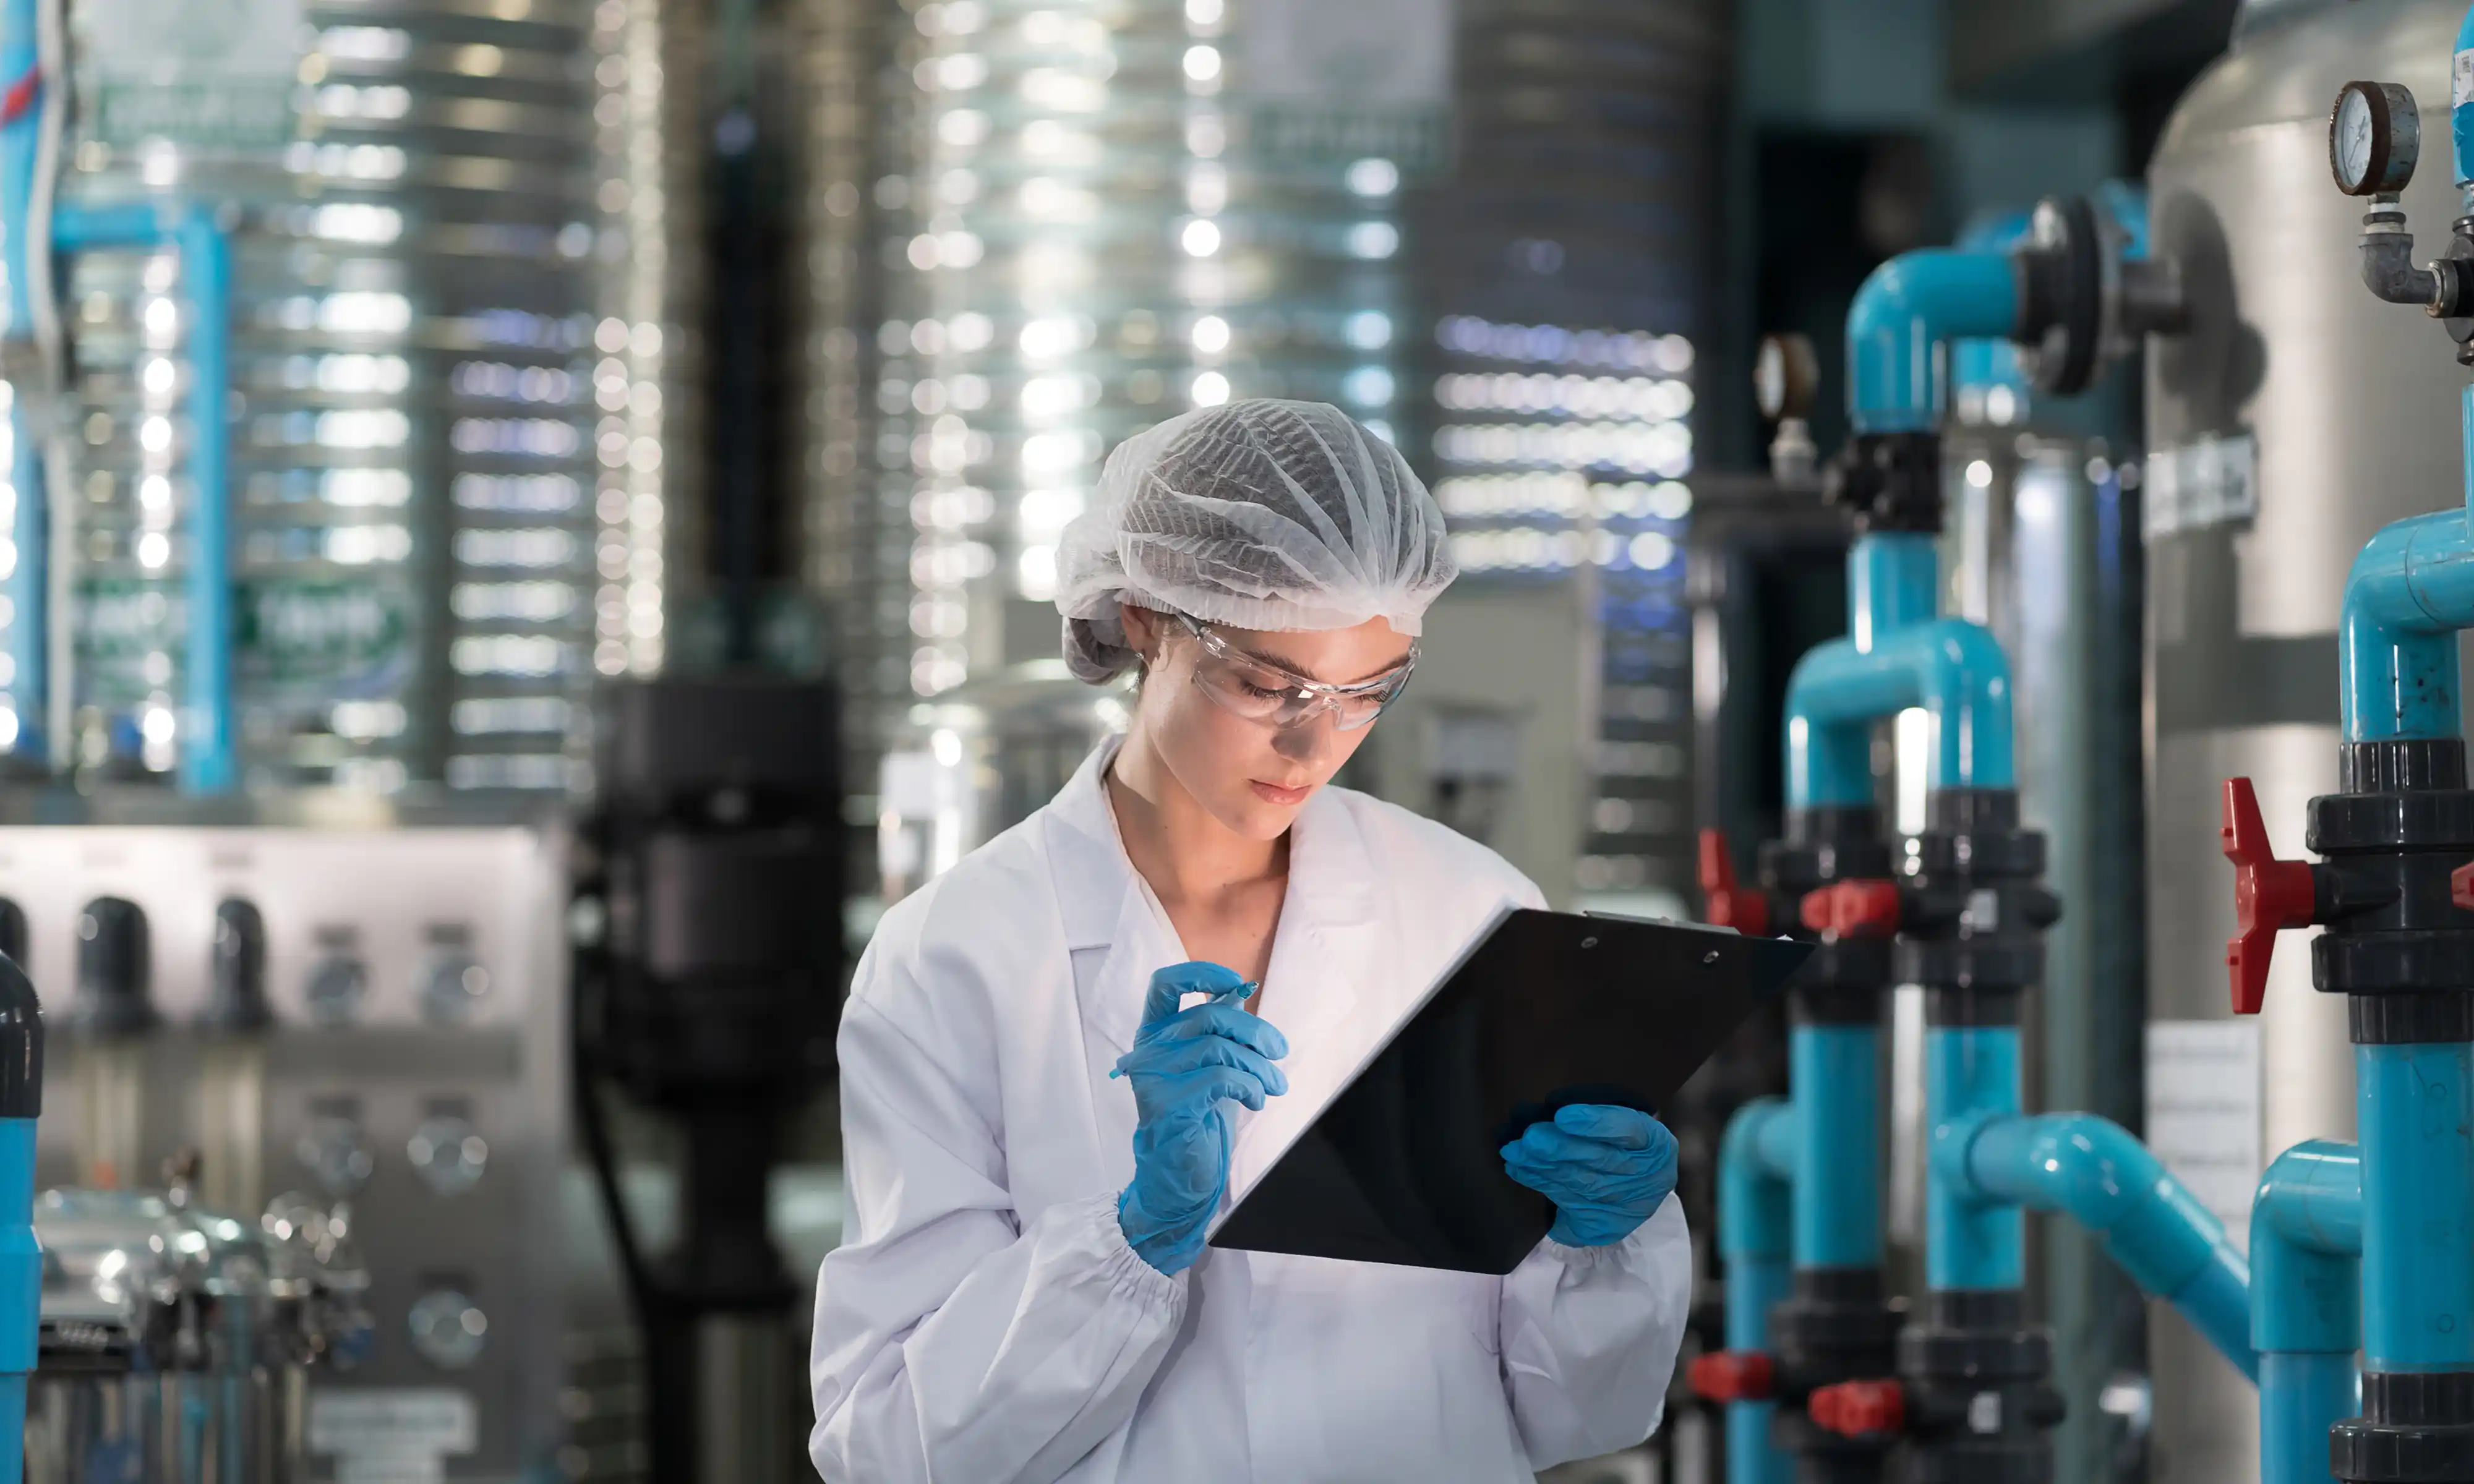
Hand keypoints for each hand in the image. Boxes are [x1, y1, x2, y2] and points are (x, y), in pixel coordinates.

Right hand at [1113, 961, 1288, 1274]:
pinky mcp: (1167, 1103)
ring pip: (1219, 1048)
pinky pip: (1220, 1079)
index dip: (1202, 973)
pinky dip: (1250, 1086)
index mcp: (1154, 1032)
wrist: (1179, 1172)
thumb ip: (1219, 1027)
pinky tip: (1257, 1100)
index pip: (1165, 983)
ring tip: (1275, 1085)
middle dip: (1254, 1031)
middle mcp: (1147, 1050)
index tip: (1237, 982)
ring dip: (1259, 1066)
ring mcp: (1152, 1076)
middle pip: (1207, 1015)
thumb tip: (1240, 987)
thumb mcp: (1212, 1063)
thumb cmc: (1197, 1114)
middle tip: (1280, 1053)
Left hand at [1501, 1105, 1677, 1247]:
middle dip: (1561, 1148)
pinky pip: (1569, 1203)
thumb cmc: (1627, 1142)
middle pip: (1599, 1160)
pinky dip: (1542, 1184)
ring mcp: (1624, 1204)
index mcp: (1654, 1143)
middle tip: (1529, 1136)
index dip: (1596, 1123)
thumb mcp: (1628, 1120)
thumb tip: (1554, 1105)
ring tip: (1514, 1152)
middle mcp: (1643, 1175)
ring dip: (1543, 1167)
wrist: (1643, 1187)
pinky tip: (1519, 1171)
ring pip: (1581, 1182)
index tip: (1562, 1115)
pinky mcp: (1605, 1225)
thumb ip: (1600, 1113)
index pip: (1627, 1130)